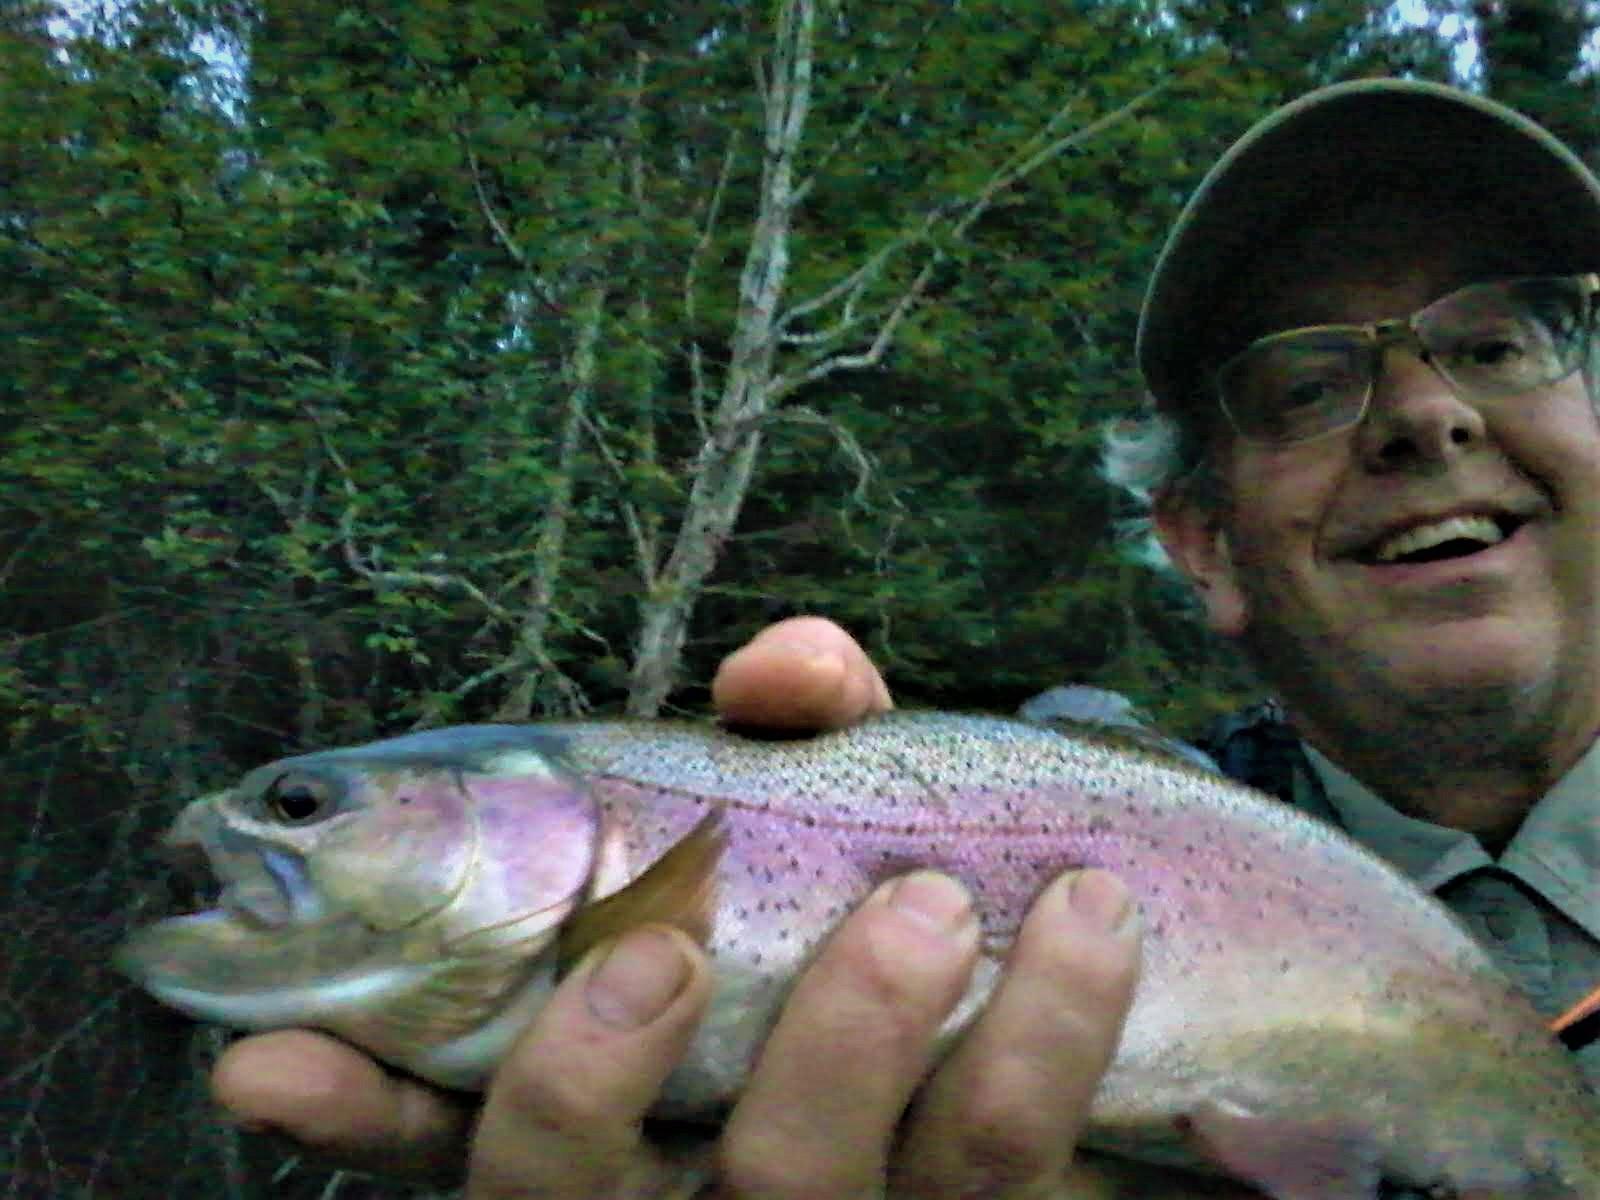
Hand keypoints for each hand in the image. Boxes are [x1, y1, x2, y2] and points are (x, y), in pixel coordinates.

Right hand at [207, 615, 1218, 1196]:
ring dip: (864, 1035)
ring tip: (948, 895)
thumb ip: (784, 745)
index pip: (463, 1144)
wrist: (1081, 1031)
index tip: (272, 1054)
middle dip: (601, 1073)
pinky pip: (1014, 1167)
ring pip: (827, 1191)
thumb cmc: (886, 917)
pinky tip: (1092, 921)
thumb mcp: (811, 833)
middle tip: (662, 932)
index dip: (358, 1116)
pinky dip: (1050, 1033)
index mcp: (634, 1124)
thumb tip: (783, 663)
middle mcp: (708, 1198)